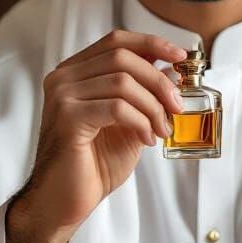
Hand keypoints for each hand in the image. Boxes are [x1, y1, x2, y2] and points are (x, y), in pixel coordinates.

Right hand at [15, 30, 187, 231]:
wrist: (65, 201)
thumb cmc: (93, 165)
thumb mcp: (128, 123)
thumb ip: (143, 96)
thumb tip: (171, 72)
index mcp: (74, 73)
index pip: (116, 41)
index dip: (151, 43)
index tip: (180, 56)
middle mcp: (63, 78)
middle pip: (123, 57)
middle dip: (159, 81)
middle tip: (177, 106)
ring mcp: (62, 96)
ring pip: (123, 81)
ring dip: (153, 106)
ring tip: (162, 130)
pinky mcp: (67, 117)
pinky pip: (117, 107)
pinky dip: (140, 121)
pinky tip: (146, 139)